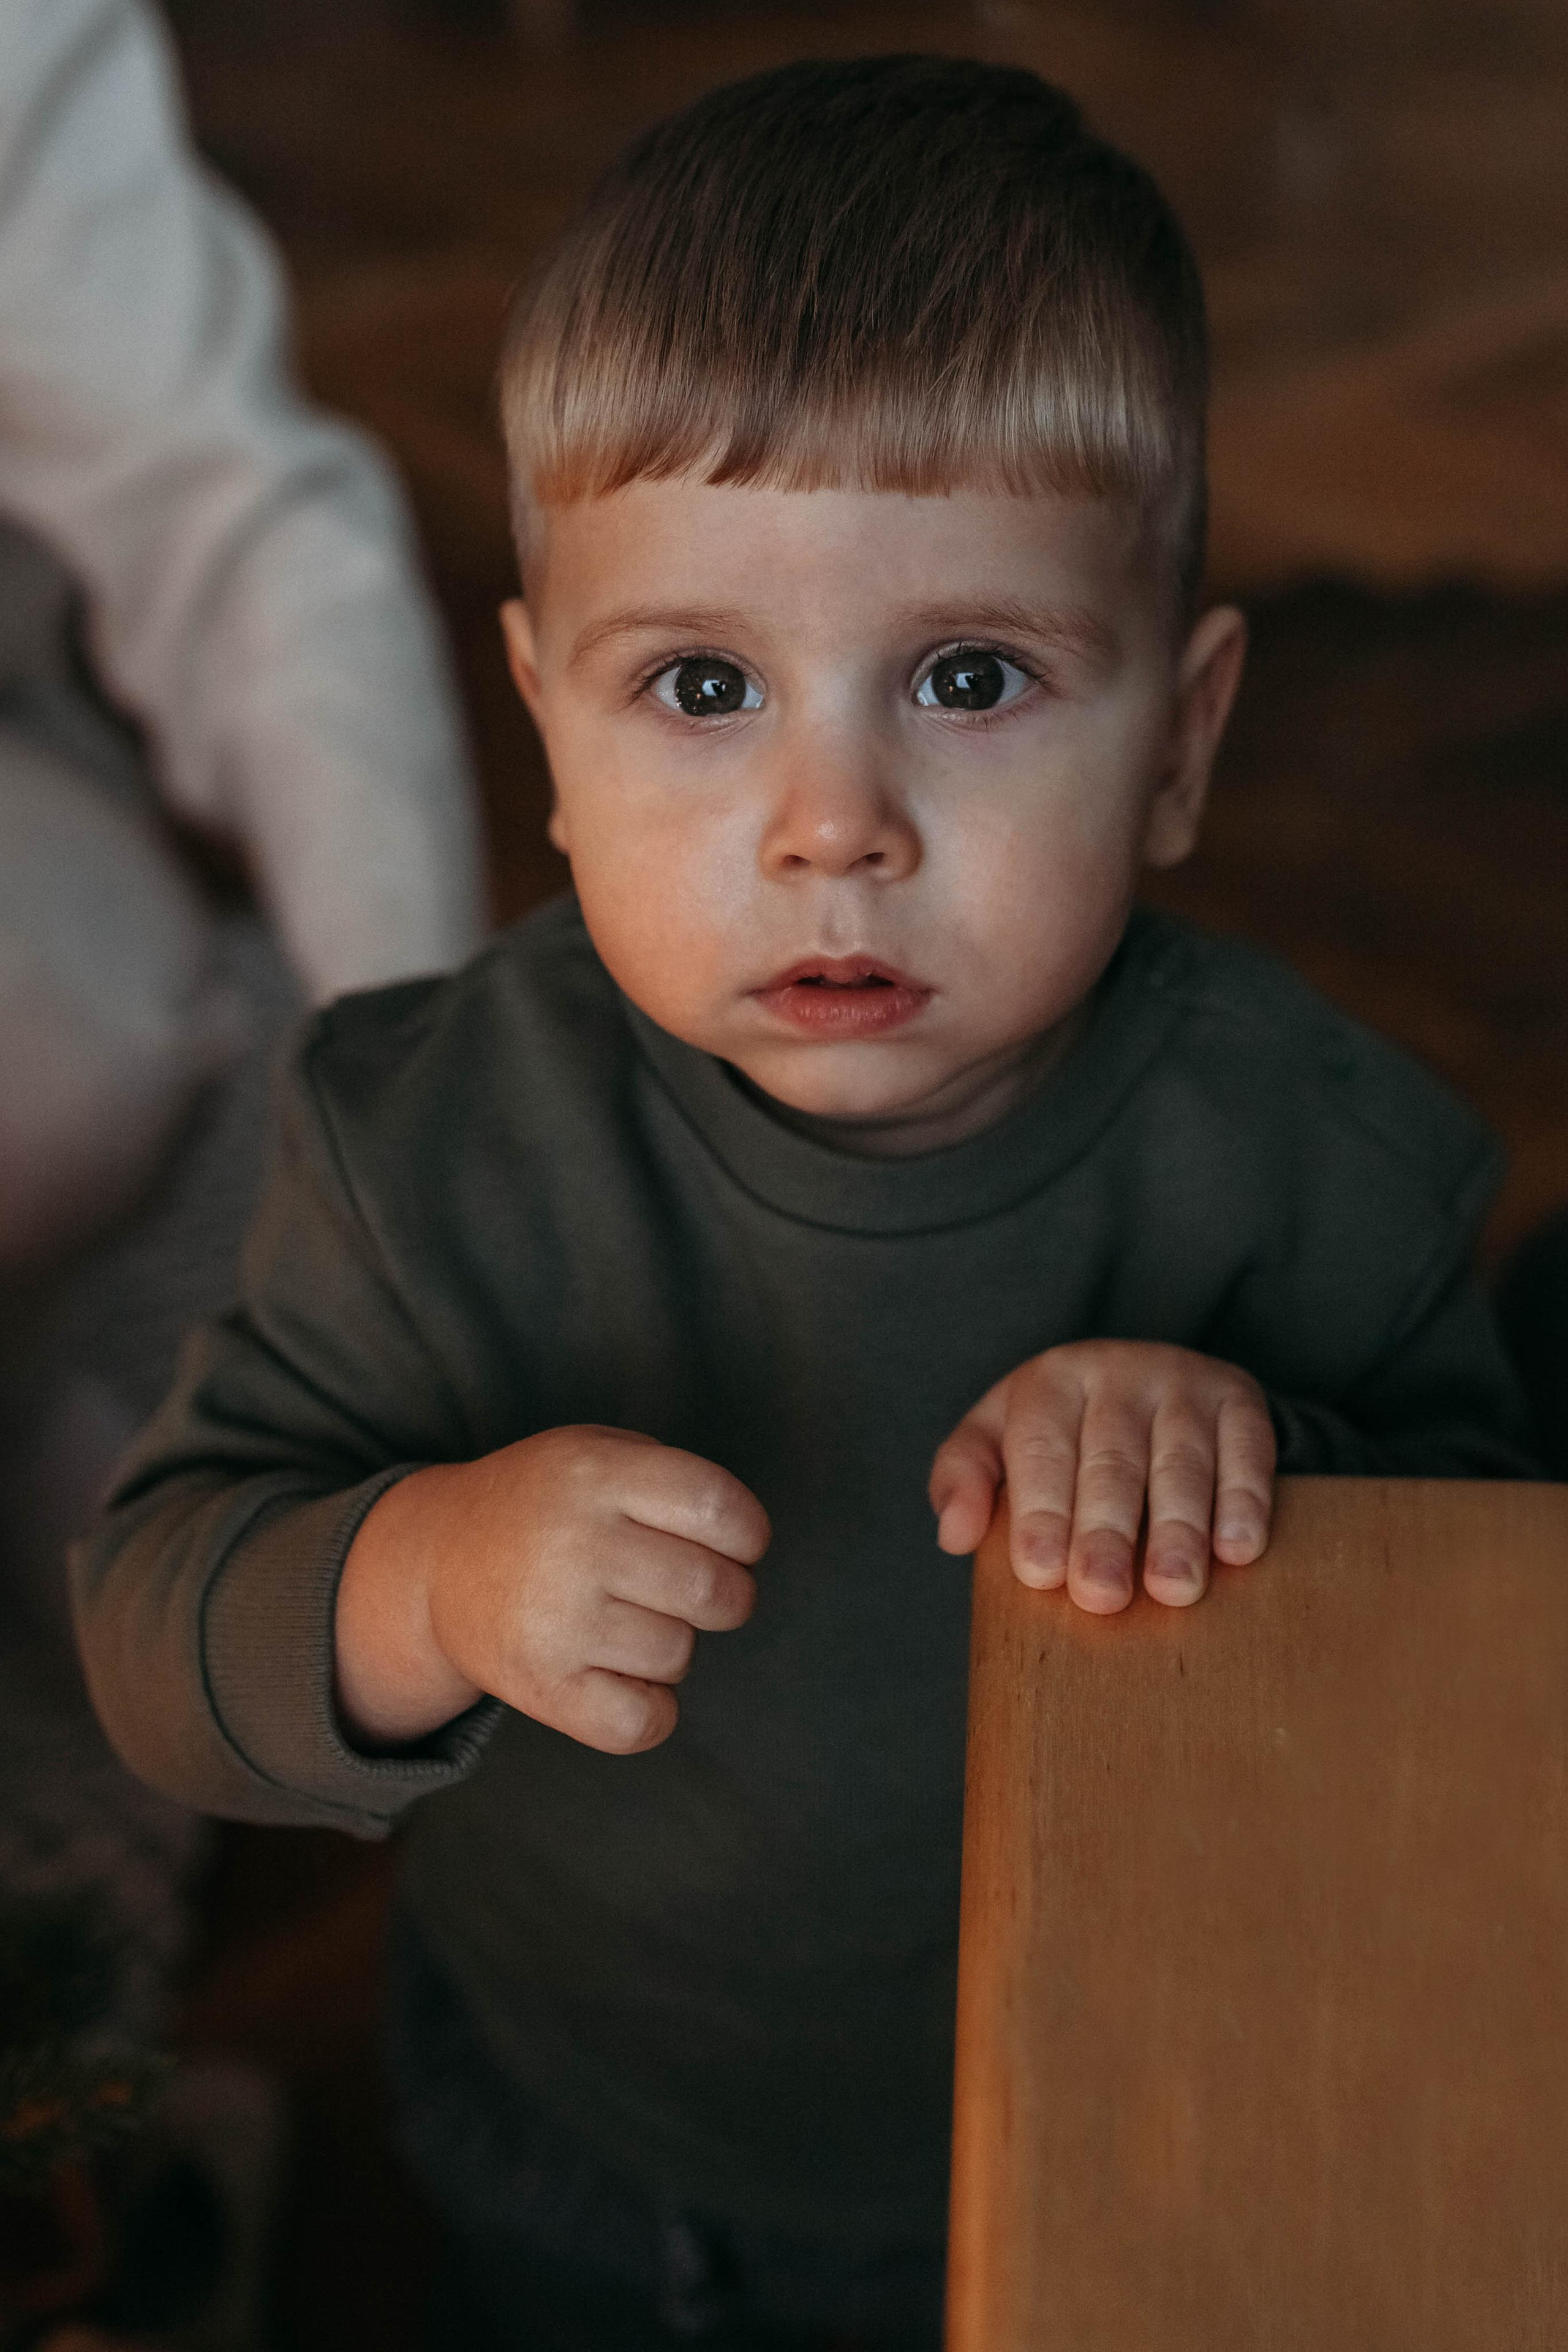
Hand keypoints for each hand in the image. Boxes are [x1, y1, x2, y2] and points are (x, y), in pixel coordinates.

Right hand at [334, 1426, 767, 1753]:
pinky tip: (619, 1676)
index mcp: (595, 1473)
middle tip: (694, 1593)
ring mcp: (554, 1619)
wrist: (437, 1560)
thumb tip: (743, 1547)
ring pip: (678, 1655)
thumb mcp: (597, 1453)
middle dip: (727, 1598)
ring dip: (670, 1647)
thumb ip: (674, 1481)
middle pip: (713, 1591)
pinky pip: (644, 1723)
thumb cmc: (548, 1505)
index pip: (717, 1506)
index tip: (734, 1544)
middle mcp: (573, 1542)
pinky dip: (649, 1710)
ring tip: (624, 1622)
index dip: (747, 1534)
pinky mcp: (539, 1686)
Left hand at [928, 1341, 1274, 1612]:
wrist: (1147, 1379)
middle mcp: (1118, 1371)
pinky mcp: (1239, 1399)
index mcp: (1051, 1380)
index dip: (1041, 1512)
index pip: (1042, 1449)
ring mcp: (1184, 1381)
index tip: (1041, 1572)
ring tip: (1173, 1588)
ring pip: (1181, 1460)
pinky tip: (1237, 1550)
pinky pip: (1247, 1451)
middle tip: (1102, 1595)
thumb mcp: (998, 1437)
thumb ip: (963, 1478)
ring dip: (1179, 1528)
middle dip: (1107, 1531)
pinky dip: (1244, 1501)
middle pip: (1112, 1459)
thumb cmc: (1059, 1430)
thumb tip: (953, 1534)